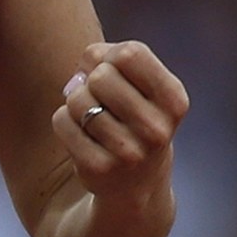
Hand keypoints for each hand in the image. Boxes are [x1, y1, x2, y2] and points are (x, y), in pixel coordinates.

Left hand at [54, 39, 188, 197]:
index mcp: (174, 101)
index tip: (114, 72)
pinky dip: (64, 121)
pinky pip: (62, 121)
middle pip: (101, 75)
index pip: (130, 53)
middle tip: (101, 99)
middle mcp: (157, 128)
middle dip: (91, 81)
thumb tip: (86, 62)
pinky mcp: (99, 167)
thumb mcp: (141, 86)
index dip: (111, 56)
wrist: (137, 183)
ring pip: (78, 99)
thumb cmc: (133, 118)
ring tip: (93, 118)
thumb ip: (112, 58)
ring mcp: (129, 152)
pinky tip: (82, 134)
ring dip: (76, 103)